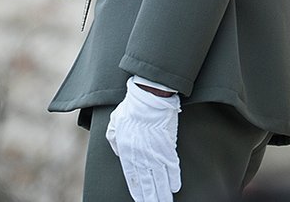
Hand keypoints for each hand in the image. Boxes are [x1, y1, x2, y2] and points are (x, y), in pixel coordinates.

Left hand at [106, 76, 181, 201]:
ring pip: (160, 179)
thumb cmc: (130, 108)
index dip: (138, 191)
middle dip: (151, 197)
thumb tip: (119, 151)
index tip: (141, 200)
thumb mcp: (114, 124)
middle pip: (147, 183)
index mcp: (127, 152)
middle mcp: (141, 156)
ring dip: (163, 193)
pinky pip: (172, 166)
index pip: (132, 178)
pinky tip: (175, 187)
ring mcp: (155, 152)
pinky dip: (174, 178)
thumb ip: (114, 141)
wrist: (148, 98)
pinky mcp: (168, 146)